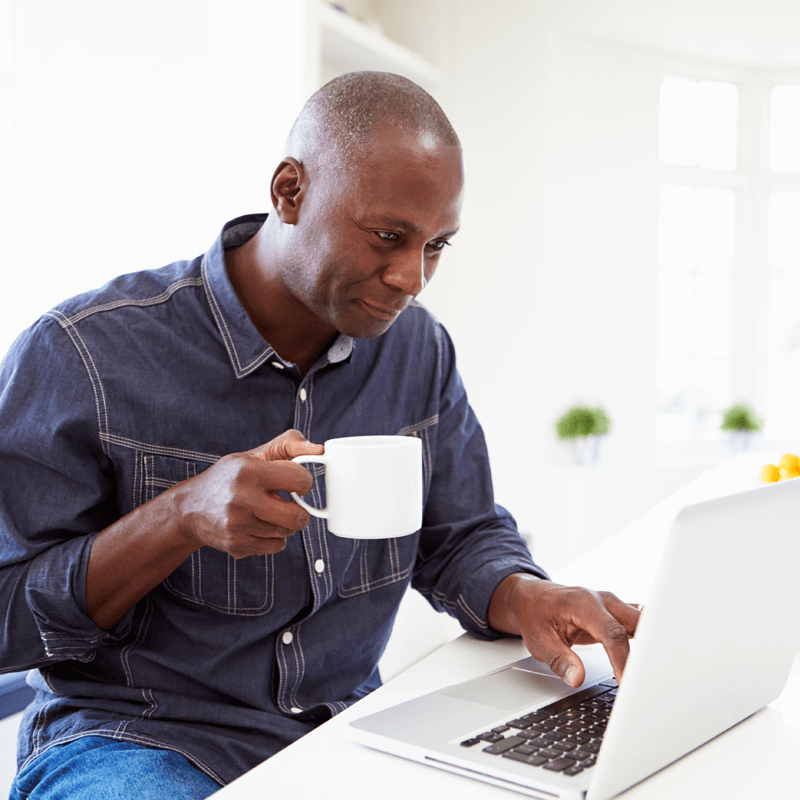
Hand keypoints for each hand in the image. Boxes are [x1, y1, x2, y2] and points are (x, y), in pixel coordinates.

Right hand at [174, 429, 323, 557]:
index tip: (296, 483)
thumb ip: (288, 445)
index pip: (299, 480)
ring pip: (287, 532)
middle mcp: (242, 498)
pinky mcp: (236, 545)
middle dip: (300, 510)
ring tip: (268, 513)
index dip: (304, 482)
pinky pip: (276, 547)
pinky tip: (259, 526)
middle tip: (288, 503)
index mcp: (248, 471)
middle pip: (297, 516)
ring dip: (285, 523)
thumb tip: (320, 450)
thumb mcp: (253, 455)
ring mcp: (238, 524)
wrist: (190, 508)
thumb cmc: (229, 478)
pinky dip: (274, 538)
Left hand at [488, 574, 639, 687]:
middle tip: (651, 679)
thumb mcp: (539, 640)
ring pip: (644, 622)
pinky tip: (654, 661)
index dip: (622, 659)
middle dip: (648, 649)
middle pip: (637, 622)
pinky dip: (649, 641)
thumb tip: (577, 679)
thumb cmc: (536, 615)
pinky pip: (640, 625)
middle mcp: (603, 601)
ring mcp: (613, 605)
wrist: (533, 598)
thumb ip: (559, 660)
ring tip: (657, 673)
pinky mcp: (618, 613)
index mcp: (583, 604)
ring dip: (652, 644)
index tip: (626, 682)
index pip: (612, 632)